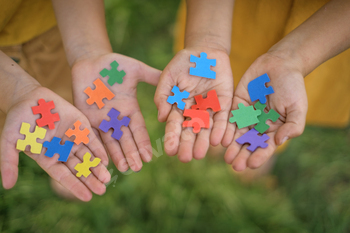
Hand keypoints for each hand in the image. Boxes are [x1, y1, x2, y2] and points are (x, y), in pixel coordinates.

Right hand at [0, 87, 110, 200]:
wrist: (28, 97)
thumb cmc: (17, 120)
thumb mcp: (10, 141)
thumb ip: (10, 162)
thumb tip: (7, 186)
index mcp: (48, 158)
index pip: (64, 176)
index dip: (75, 186)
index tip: (88, 197)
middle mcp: (62, 151)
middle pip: (78, 169)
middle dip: (90, 180)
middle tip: (102, 190)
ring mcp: (73, 139)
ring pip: (87, 156)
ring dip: (97, 167)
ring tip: (107, 178)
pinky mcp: (81, 126)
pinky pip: (91, 140)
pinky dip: (99, 149)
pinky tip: (106, 159)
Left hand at [71, 53, 160, 171]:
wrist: (90, 60)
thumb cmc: (114, 64)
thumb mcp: (136, 70)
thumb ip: (152, 78)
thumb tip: (174, 84)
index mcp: (130, 109)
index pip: (138, 129)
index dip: (143, 143)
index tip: (149, 156)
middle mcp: (116, 117)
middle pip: (125, 139)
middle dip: (131, 153)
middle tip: (137, 168)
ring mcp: (101, 119)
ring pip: (109, 140)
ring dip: (116, 154)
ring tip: (123, 168)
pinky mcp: (85, 117)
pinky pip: (91, 134)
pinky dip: (96, 146)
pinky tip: (101, 159)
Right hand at [154, 47, 233, 161]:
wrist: (206, 51)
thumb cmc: (184, 62)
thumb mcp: (169, 75)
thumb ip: (163, 94)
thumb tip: (161, 118)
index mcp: (179, 106)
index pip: (175, 125)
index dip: (172, 137)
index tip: (169, 150)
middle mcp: (194, 111)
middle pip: (191, 131)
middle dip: (188, 144)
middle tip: (185, 158)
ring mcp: (210, 109)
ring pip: (207, 128)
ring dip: (204, 141)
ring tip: (200, 154)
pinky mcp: (225, 103)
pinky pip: (225, 119)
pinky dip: (222, 130)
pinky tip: (219, 142)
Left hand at [222, 52, 307, 170]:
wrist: (280, 64)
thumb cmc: (292, 86)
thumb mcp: (297, 107)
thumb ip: (292, 126)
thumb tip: (280, 141)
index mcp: (274, 129)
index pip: (266, 146)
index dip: (259, 156)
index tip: (252, 164)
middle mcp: (258, 125)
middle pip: (249, 143)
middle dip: (242, 154)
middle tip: (235, 165)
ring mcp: (247, 115)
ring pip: (237, 134)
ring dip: (232, 146)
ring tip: (227, 157)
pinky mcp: (236, 105)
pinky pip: (230, 119)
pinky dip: (226, 129)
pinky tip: (222, 138)